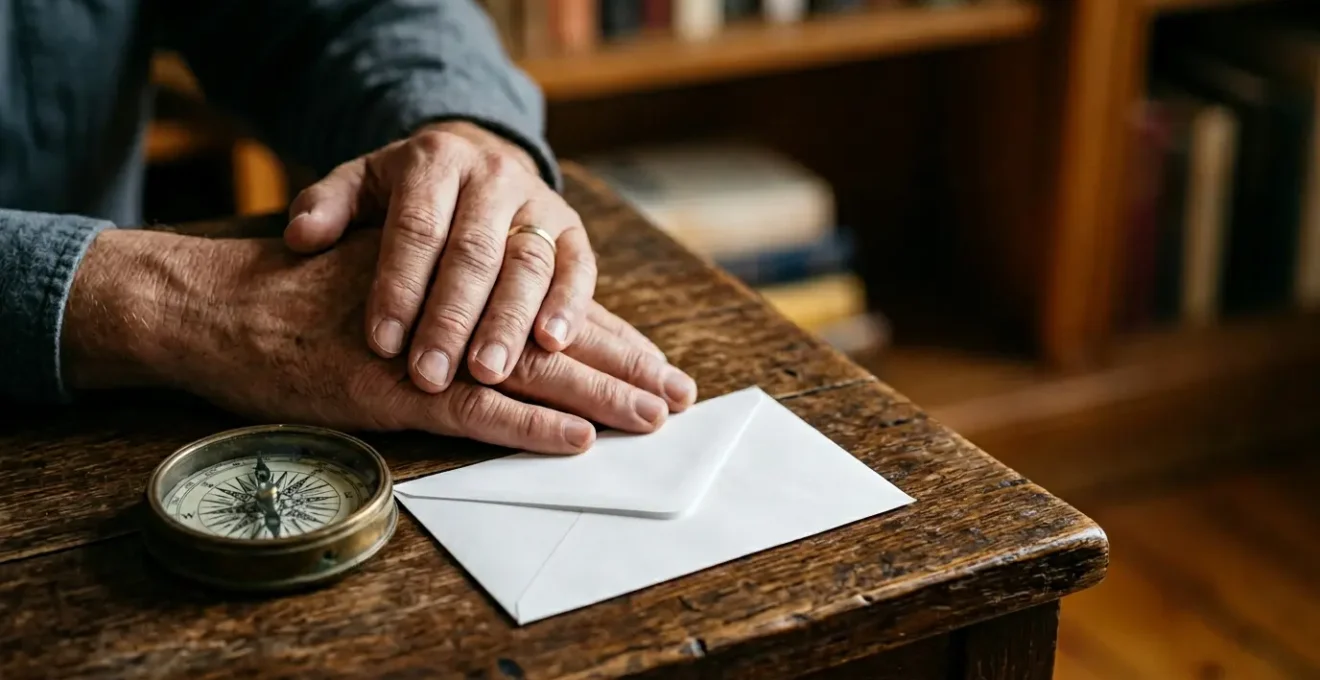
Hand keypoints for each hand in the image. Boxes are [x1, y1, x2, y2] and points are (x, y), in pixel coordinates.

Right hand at [62, 229, 696, 453]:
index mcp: (458, 285)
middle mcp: (452, 311)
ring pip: (531, 376)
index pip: (551, 310)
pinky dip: (528, 428)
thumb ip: (446, 299)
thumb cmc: (299, 298)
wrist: (218, 305)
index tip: (658, 362)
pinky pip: (474, 414)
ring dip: (598, 398)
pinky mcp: (392, 392)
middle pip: (559, 341)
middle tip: (680, 395)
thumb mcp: (385, 279)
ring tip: (653, 417)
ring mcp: (425, 351)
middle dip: (625, 368)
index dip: (610, 338)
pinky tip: (575, 441)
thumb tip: (507, 332)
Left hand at [282, 121, 593, 394]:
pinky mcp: (574, 229)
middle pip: (474, 251)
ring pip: (529, 263)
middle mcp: (493, 176)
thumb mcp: (361, 183)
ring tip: (488, 372)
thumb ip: (327, 206)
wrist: (480, 158)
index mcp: (435, 161)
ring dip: (509, 322)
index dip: (399, 286)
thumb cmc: (411, 191)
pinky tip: (553, 344)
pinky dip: (569, 306)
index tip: (382, 343)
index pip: (416, 228)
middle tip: (430, 373)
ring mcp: (539, 202)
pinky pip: (579, 267)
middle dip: (451, 317)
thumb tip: (301, 237)